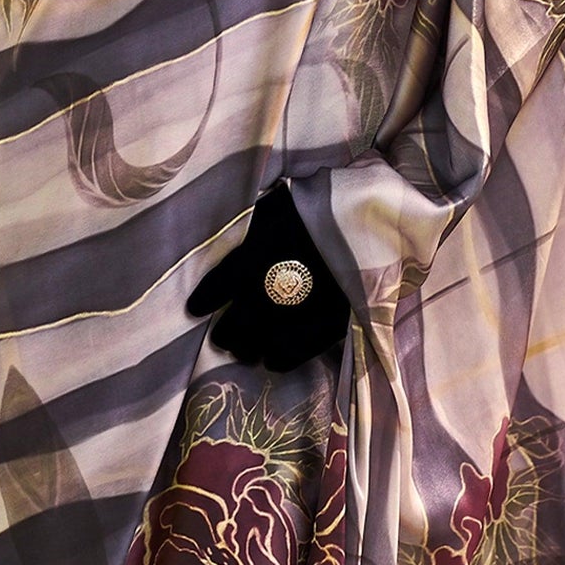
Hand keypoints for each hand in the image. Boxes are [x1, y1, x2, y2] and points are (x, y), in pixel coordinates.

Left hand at [185, 184, 349, 370]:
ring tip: (243, 353)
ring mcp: (301, 308)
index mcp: (257, 253)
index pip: (221, 282)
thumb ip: (253, 222)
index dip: (206, 298)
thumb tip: (229, 230)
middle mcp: (273, 285)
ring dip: (249, 349)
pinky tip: (271, 362)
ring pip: (265, 338)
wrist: (370, 217)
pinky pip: (299, 349)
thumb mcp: (278, 202)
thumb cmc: (320, 203)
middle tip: (221, 339)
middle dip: (227, 331)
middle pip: (240, 318)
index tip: (195, 308)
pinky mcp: (330, 321)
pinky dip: (282, 359)